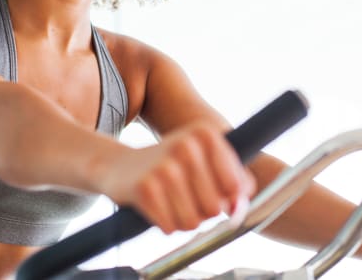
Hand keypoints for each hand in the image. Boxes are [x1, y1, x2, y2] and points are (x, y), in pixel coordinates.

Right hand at [99, 122, 255, 233]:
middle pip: (214, 208)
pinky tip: (156, 205)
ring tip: (170, 200)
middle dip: (202, 211)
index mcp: (205, 133)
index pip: (236, 187)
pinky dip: (165, 223)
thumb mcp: (205, 161)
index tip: (210, 188)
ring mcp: (164, 166)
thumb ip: (236, 183)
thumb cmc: (171, 165)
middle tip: (185, 195)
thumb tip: (240, 208)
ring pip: (193, 222)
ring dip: (182, 220)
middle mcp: (186, 145)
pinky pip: (170, 227)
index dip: (225, 198)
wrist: (121, 166)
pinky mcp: (145, 187)